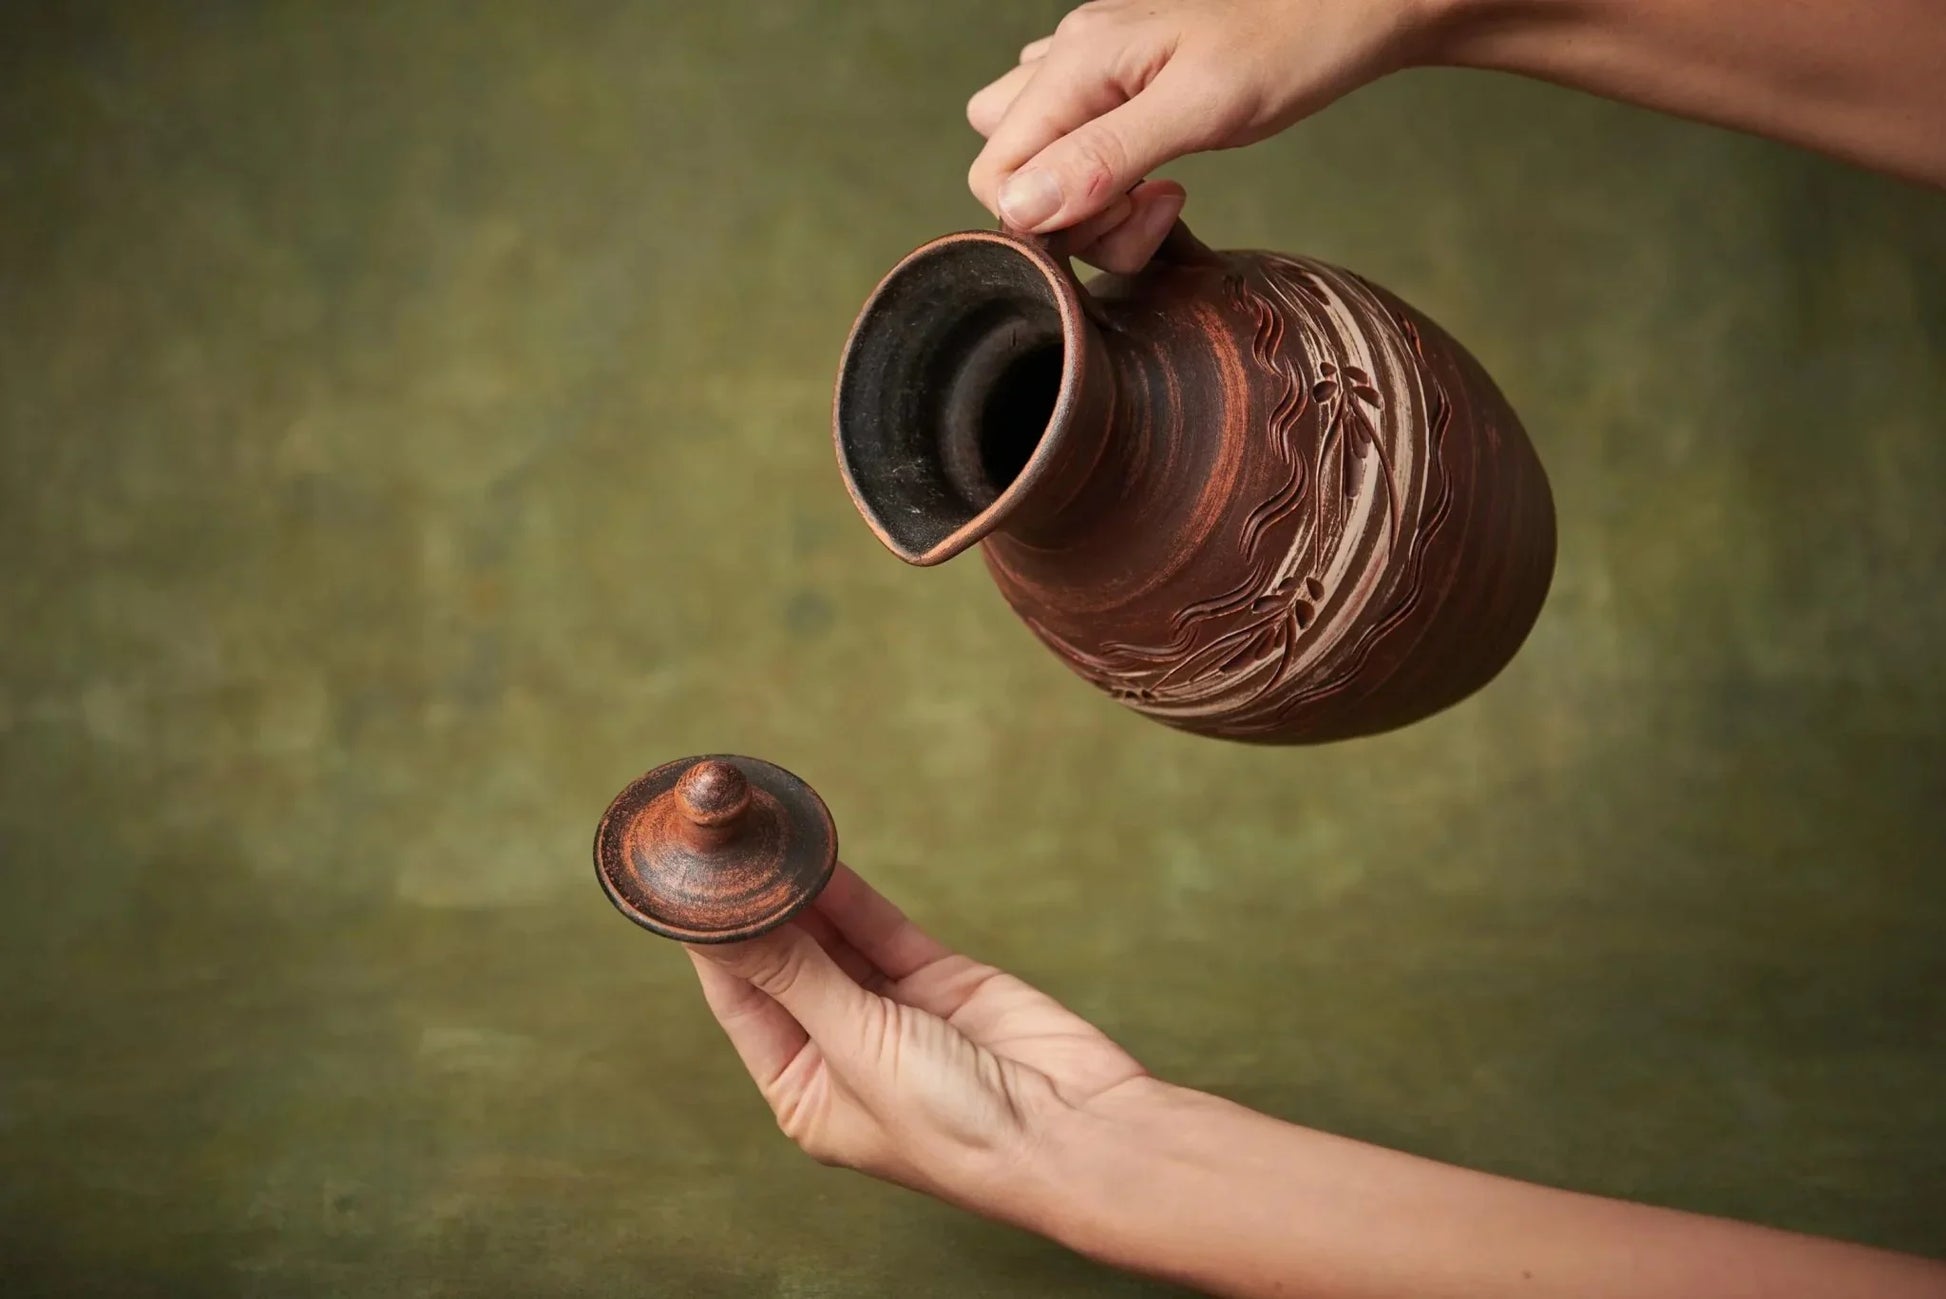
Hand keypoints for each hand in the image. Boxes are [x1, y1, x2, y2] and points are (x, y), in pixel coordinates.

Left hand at [684, 865, 1147, 1220]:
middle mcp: (842, 1053)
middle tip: (725, 843)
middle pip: (784, 964)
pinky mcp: (938, 979)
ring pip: (832, 938)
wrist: (1075, 1132)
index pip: (743, 1002)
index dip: (714, 941)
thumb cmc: (958, 1125)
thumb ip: (795, 975)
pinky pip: (881, 927)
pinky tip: (818, 854)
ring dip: (801, 891)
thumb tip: (724, 924)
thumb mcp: (859, 1048)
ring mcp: (891, 1012)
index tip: (687, 883)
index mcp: (808, 1093)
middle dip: (756, 908)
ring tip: (765, 836)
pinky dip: (850, 893)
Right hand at [966, 0, 1434, 271]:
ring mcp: (1090, 69)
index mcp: (1074, 63)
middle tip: (1156, 207)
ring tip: (1160, 190)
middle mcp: (1067, 60)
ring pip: (1038, 160)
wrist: (1346, 9)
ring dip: (1089, 201)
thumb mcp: (1200, 108)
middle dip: (1075, 217)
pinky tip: (1158, 170)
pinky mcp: (1119, 82)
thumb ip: (1105, 156)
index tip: (1132, 216)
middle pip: (1010, 171)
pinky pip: (1073, 141)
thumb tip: (1022, 210)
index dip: (1051, 223)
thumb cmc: (1287, 48)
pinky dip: (1106, 176)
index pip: (995, 176)